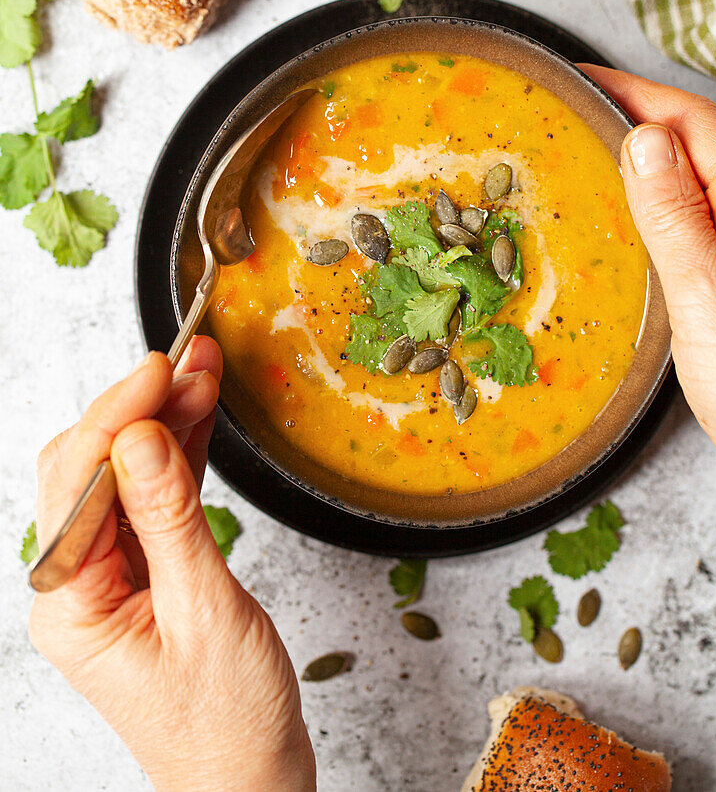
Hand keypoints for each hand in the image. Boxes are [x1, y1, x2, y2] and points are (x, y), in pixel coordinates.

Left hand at [29, 338, 315, 791]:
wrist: (247, 783)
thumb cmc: (225, 724)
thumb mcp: (205, 615)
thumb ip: (170, 520)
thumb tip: (140, 437)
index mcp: (72, 604)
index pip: (80, 483)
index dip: (118, 415)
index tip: (160, 368)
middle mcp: (79, 585)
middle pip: (94, 468)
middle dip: (139, 406)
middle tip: (189, 360)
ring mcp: (110, 577)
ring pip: (127, 475)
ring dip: (164, 420)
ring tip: (202, 371)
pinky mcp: (145, 573)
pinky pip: (156, 498)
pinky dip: (179, 454)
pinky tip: (201, 416)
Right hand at [581, 66, 715, 462]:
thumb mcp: (706, 294)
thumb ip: (676, 216)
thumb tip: (645, 137)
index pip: (690, 123)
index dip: (635, 92)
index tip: (581, 78)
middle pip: (692, 144)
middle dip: (634, 117)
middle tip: (572, 112)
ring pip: (689, 183)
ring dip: (640, 160)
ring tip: (584, 154)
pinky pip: (688, 222)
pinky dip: (650, 206)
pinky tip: (621, 220)